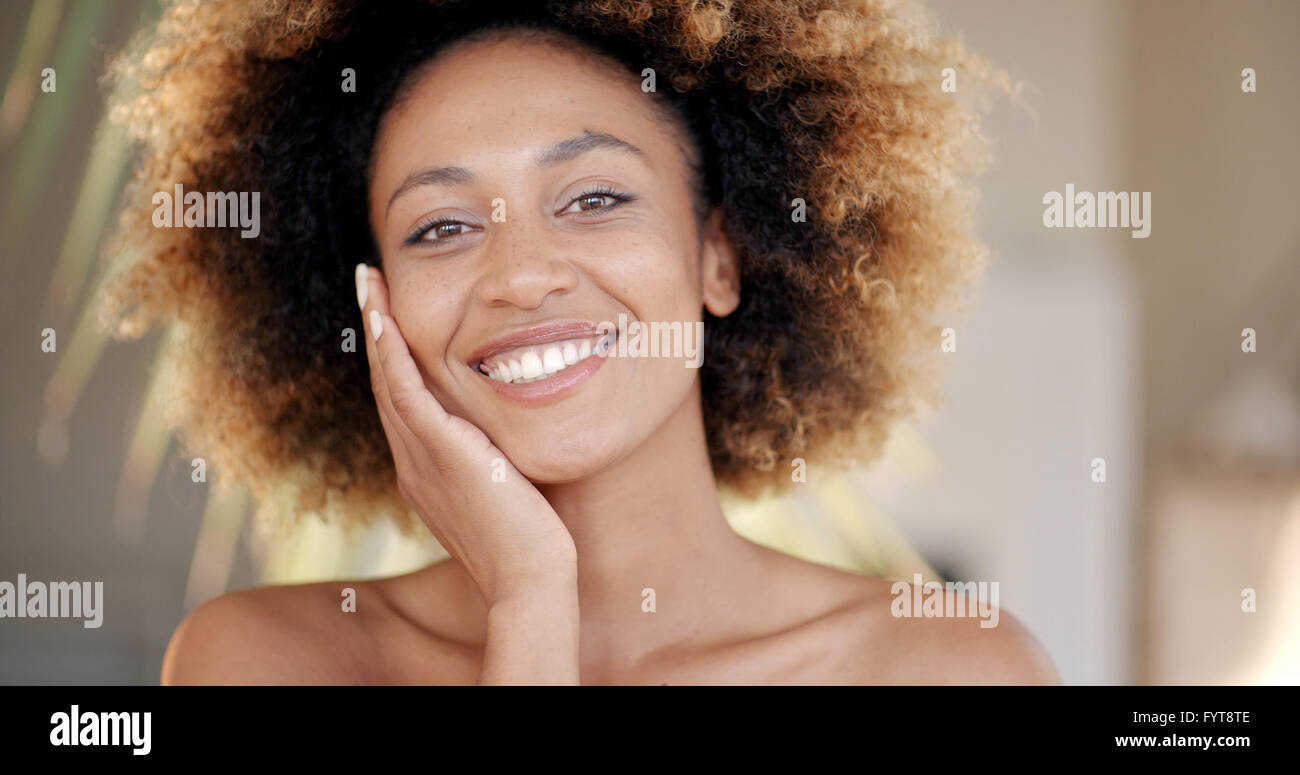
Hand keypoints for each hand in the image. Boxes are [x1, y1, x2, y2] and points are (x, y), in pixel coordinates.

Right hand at [356, 263, 576, 605]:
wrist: (530, 583)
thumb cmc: (531, 546)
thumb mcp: (508, 493)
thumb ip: (498, 461)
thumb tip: (512, 439)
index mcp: (426, 473)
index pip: (404, 403)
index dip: (394, 358)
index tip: (392, 317)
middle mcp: (413, 465)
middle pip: (386, 384)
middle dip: (377, 330)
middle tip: (370, 283)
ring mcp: (420, 460)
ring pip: (388, 381)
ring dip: (377, 327)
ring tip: (370, 282)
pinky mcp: (439, 455)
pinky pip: (405, 394)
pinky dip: (392, 355)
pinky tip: (385, 319)